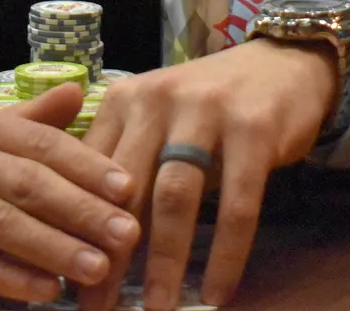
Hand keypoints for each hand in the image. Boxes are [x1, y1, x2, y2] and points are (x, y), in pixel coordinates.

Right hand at [0, 86, 139, 304]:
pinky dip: (4, 278)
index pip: (40, 143)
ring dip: (51, 248)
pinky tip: (40, 290)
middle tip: (127, 235)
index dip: (87, 167)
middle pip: (26, 184)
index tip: (129, 190)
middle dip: (81, 212)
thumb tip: (80, 92)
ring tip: (95, 268)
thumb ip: (27, 119)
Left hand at [78, 39, 337, 310]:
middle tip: (99, 309)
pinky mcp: (254, 129)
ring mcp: (207, 112)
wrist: (283, 63)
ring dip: (165, 262)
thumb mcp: (157, 120)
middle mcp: (158, 100)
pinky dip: (225, 253)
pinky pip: (236, 203)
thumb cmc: (209, 104)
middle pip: (126, 190)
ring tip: (158, 308)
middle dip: (111, 256)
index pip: (89, 173)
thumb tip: (87, 238)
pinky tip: (217, 291)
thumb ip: (125, 162)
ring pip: (175, 198)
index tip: (67, 280)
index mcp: (125, 101)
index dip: (75, 230)